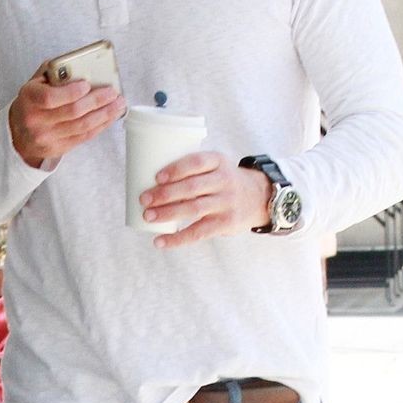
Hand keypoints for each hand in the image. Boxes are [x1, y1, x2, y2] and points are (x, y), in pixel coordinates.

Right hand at [9, 73, 123, 168]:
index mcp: (29, 99)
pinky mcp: (58, 148)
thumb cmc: (32, 103)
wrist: (18, 133)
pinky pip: (84, 137)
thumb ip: (53, 72)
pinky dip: (100, 126)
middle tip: (112, 92)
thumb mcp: (35, 83)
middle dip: (96, 101)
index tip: (87, 85)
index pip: (50, 97)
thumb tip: (79, 64)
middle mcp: (36, 120)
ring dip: (104, 114)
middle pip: (72, 112)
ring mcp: (47, 137)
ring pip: (82, 126)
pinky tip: (109, 116)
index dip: (71, 92)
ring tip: (118, 104)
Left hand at [140, 152, 271, 248]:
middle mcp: (224, 181)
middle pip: (191, 187)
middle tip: (143, 199)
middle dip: (165, 194)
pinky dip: (177, 238)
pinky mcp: (226, 223)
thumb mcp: (215, 166)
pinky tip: (160, 242)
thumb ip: (191, 170)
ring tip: (148, 216)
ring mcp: (226, 202)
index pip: (197, 162)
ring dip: (167, 213)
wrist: (259, 197)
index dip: (176, 169)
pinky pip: (199, 232)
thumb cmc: (223, 181)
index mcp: (218, 161)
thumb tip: (146, 178)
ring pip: (194, 209)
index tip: (157, 177)